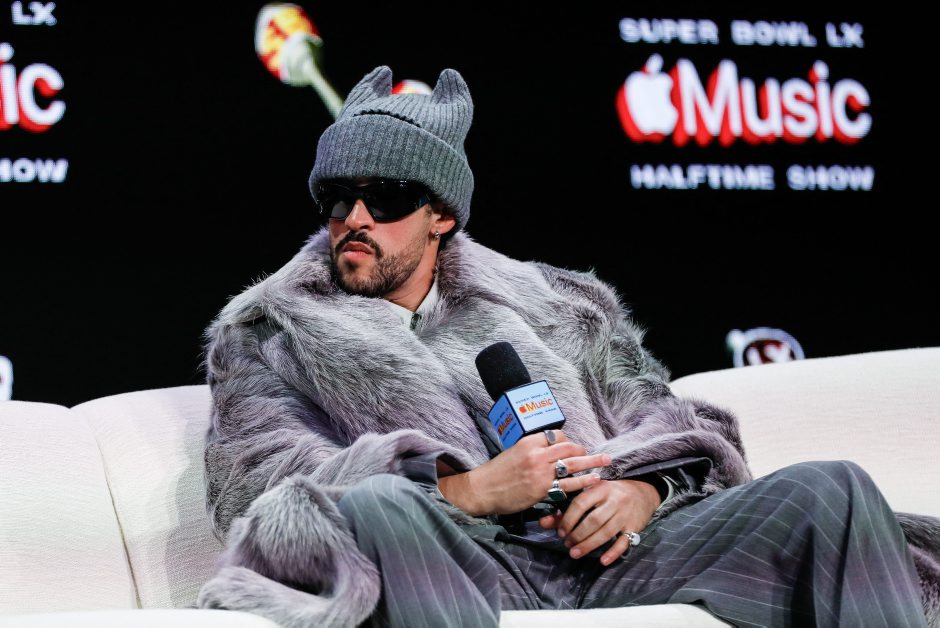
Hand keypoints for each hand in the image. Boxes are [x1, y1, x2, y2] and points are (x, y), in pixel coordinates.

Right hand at [438, 430, 610, 515]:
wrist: (482, 489)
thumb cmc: (496, 472)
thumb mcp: (513, 452)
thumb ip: (532, 450)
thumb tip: (550, 451)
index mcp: (529, 442)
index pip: (556, 436)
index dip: (569, 441)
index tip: (574, 447)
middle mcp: (536, 455)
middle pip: (569, 448)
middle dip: (585, 450)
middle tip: (599, 454)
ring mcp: (540, 472)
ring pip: (572, 464)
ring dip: (592, 462)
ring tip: (606, 462)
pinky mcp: (542, 490)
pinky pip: (568, 484)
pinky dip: (583, 482)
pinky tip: (594, 480)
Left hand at [539, 479, 659, 564]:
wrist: (643, 492)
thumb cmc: (609, 494)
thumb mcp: (590, 495)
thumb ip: (566, 508)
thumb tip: (543, 522)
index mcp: (600, 488)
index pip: (580, 503)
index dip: (568, 519)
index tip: (560, 531)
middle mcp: (614, 500)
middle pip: (593, 520)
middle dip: (578, 534)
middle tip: (567, 544)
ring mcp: (625, 514)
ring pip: (606, 532)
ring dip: (589, 545)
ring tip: (575, 553)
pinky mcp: (635, 526)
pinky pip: (624, 541)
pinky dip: (613, 552)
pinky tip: (603, 560)